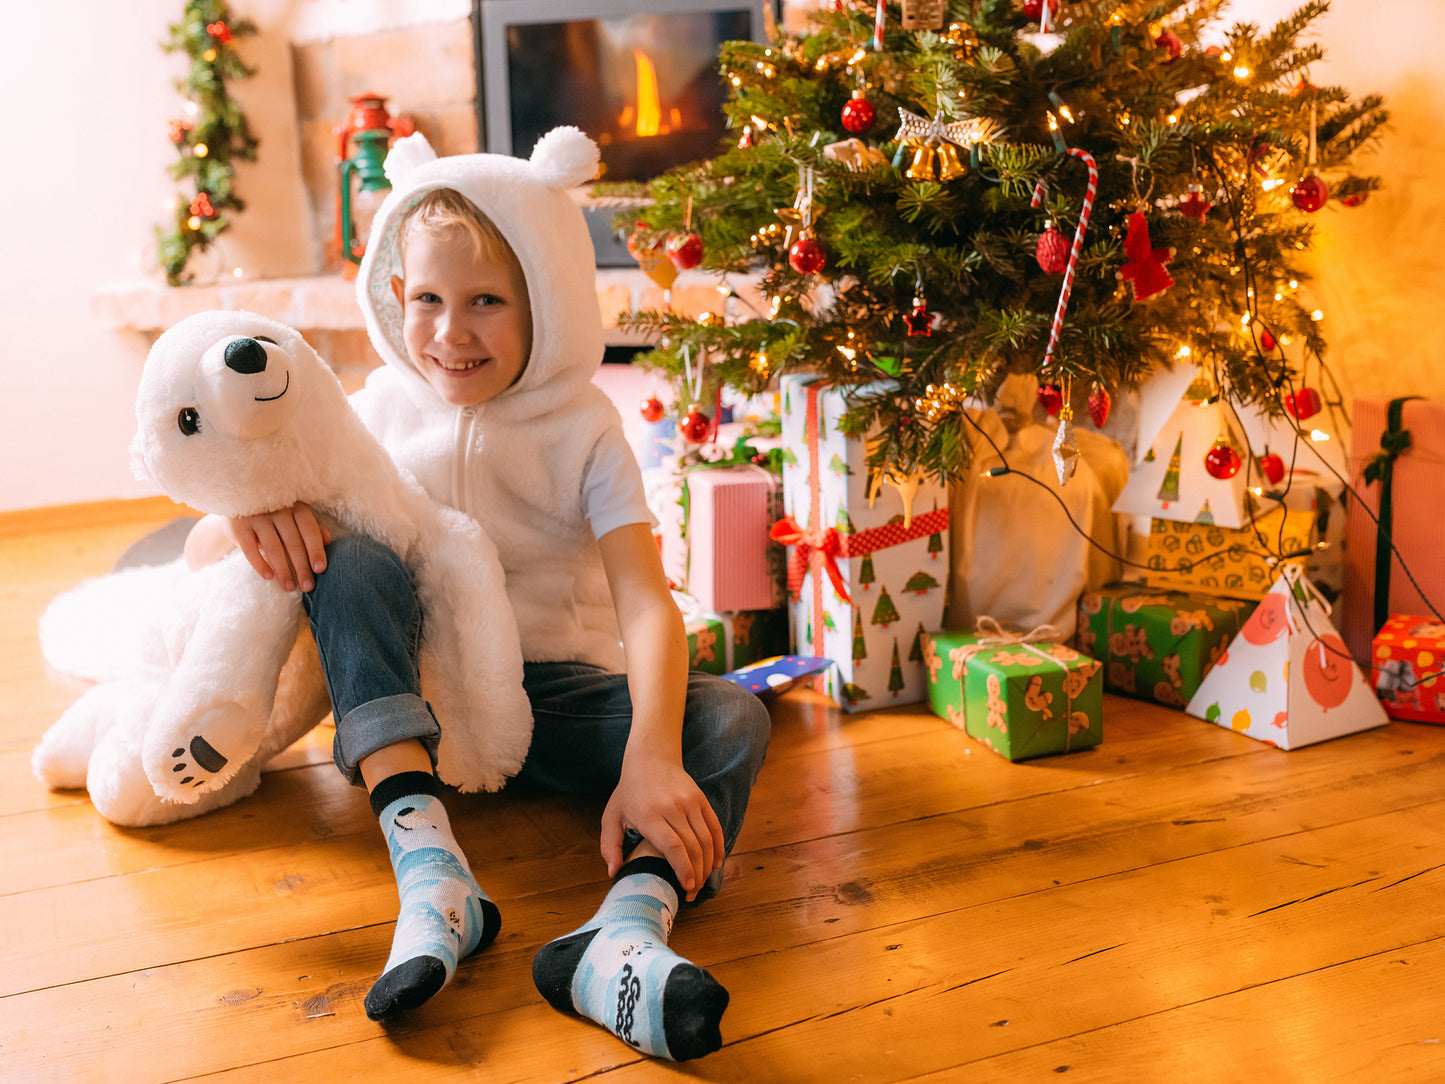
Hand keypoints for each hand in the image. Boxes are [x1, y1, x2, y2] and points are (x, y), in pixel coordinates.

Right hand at [227, 502, 330, 591]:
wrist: (238, 505)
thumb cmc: (275, 515)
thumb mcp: (295, 518)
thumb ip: (311, 528)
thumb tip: (328, 540)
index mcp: (296, 507)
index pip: (310, 530)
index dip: (316, 550)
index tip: (320, 570)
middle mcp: (277, 509)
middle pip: (293, 542)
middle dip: (302, 567)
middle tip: (308, 587)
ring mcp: (257, 517)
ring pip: (273, 548)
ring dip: (283, 570)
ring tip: (289, 587)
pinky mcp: (238, 526)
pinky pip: (250, 549)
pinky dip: (260, 564)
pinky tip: (269, 577)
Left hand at [601, 749, 724, 901]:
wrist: (650, 757)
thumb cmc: (629, 792)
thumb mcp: (611, 817)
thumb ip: (610, 846)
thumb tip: (614, 873)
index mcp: (650, 815)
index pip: (673, 846)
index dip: (683, 869)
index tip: (686, 887)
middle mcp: (672, 808)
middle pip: (692, 847)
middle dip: (696, 874)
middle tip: (692, 892)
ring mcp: (690, 802)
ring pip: (706, 839)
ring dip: (707, 864)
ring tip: (701, 881)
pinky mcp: (701, 799)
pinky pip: (714, 826)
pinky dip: (718, 847)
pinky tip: (716, 863)